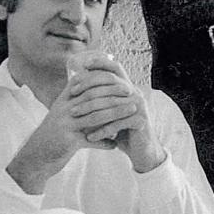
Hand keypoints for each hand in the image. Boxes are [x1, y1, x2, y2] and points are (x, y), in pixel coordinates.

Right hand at [7, 70, 134, 193]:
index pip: (86, 82)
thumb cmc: (52, 134)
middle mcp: (63, 108)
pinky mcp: (67, 141)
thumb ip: (78, 102)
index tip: (121, 80)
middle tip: (130, 93)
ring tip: (130, 113)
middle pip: (93, 97)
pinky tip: (115, 144)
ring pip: (95, 116)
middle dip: (114, 94)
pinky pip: (90, 140)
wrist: (34, 156)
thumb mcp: (63, 113)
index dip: (104, 80)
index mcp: (63, 99)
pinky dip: (104, 142)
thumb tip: (99, 91)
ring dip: (115, 114)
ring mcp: (65, 124)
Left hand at [69, 53, 165, 173]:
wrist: (141, 150)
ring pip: (111, 104)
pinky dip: (101, 131)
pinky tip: (89, 137)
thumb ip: (101, 96)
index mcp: (128, 87)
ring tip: (75, 115)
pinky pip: (117, 124)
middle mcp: (135, 93)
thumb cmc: (122, 129)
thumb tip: (79, 79)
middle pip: (111, 82)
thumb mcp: (111, 110)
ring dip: (90, 110)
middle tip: (72, 93)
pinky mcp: (140, 121)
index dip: (101, 63)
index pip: (116, 68)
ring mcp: (139, 106)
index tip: (83, 64)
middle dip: (89, 87)